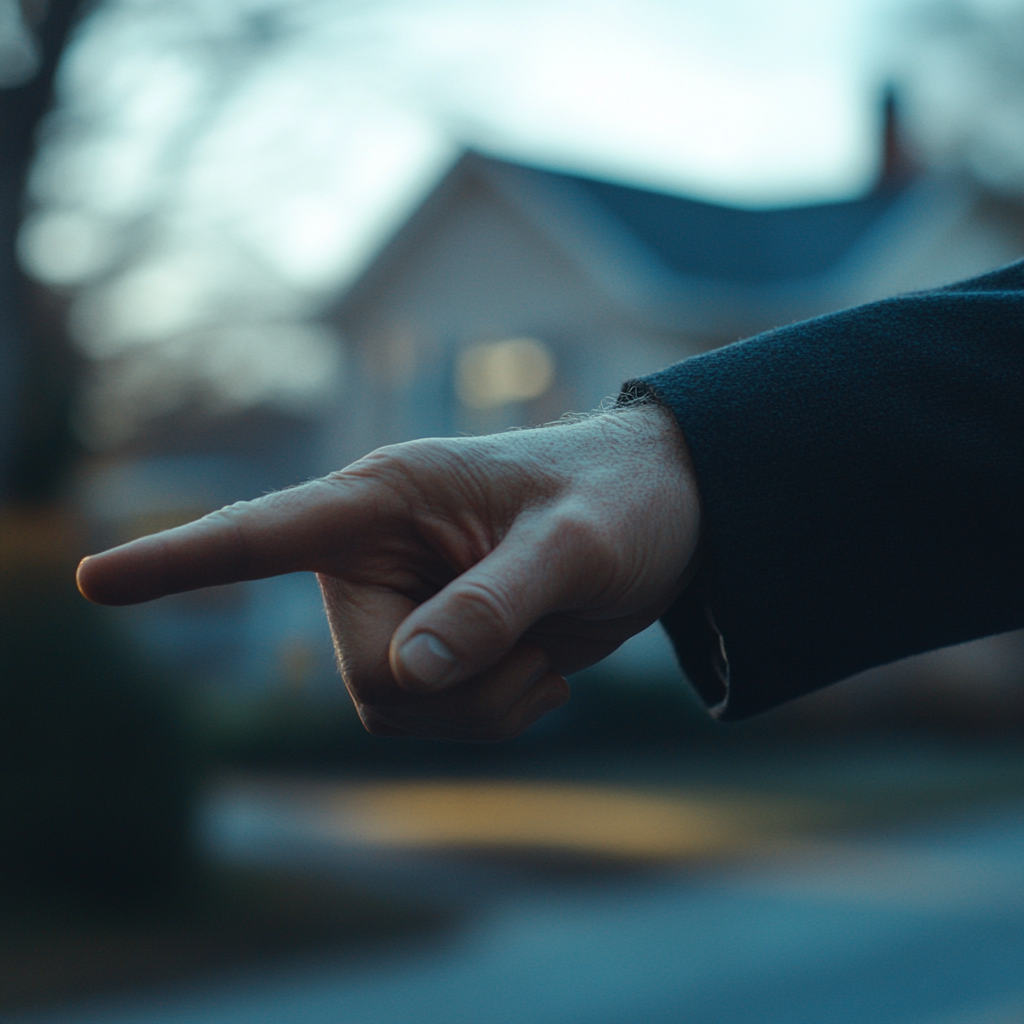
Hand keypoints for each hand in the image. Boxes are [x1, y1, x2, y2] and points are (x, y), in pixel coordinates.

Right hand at [77, 404, 700, 740]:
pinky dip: (495, 717)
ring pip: (395, 713)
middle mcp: (376, 556)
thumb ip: (494, 605)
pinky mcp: (435, 647)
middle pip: (362, 676)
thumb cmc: (620, 502)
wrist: (664, 521)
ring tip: (542, 648)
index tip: (95, 581)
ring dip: (480, 707)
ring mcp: (403, 607)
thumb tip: (408, 676)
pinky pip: (436, 725)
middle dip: (452, 688)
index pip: (266, 534)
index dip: (179, 561)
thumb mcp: (575, 548)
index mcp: (388, 498)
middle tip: (531, 644)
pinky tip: (540, 667)